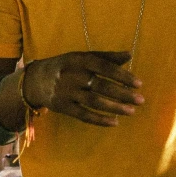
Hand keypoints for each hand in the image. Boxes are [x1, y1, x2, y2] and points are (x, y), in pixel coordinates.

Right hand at [22, 49, 142, 127]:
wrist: (35, 80)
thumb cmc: (66, 66)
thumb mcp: (82, 57)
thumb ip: (106, 57)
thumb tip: (129, 54)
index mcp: (79, 60)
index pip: (104, 67)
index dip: (122, 75)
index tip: (139, 84)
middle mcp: (72, 75)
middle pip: (101, 86)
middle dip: (122, 93)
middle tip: (140, 100)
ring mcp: (66, 92)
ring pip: (94, 102)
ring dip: (114, 107)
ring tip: (131, 111)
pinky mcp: (62, 107)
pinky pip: (83, 115)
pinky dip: (99, 120)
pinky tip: (114, 122)